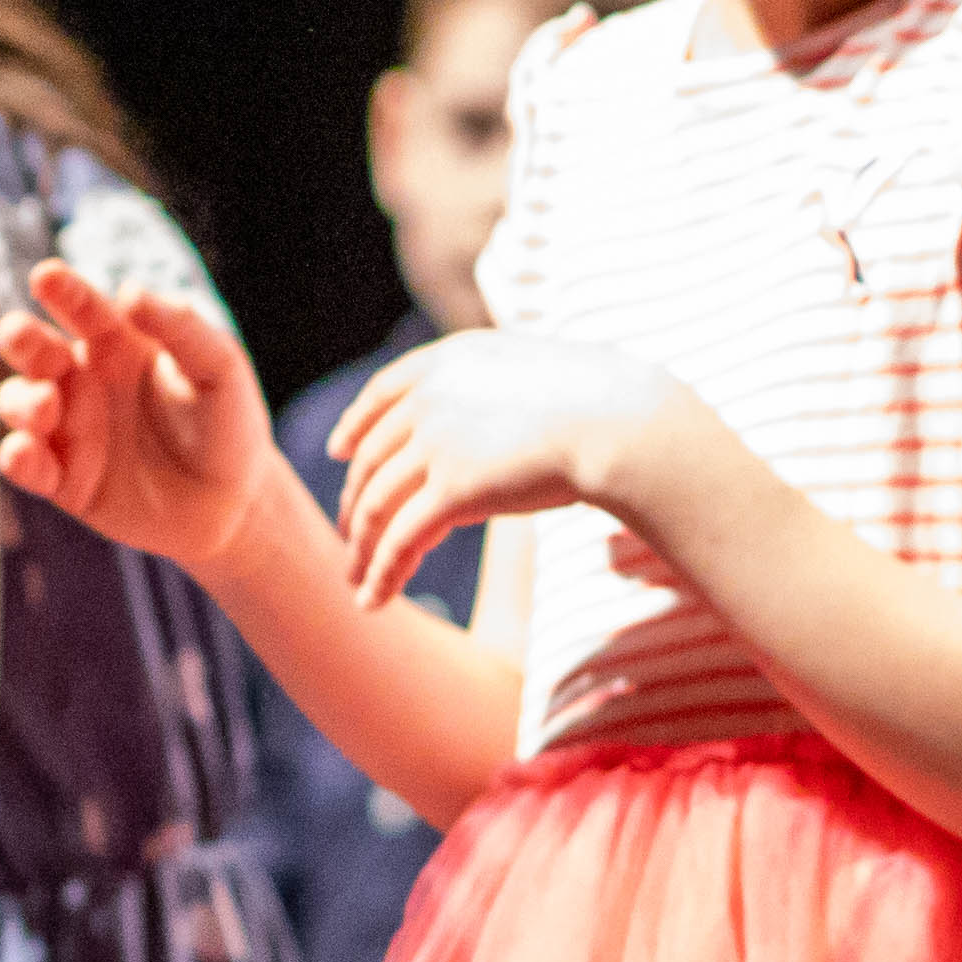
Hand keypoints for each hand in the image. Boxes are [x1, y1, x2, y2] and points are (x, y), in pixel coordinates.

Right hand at [0, 263, 288, 567]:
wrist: (235, 504)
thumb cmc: (227, 424)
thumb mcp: (218, 369)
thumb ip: (182, 328)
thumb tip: (128, 293)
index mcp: (116, 342)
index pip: (81, 306)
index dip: (61, 289)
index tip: (47, 277)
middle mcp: (82, 379)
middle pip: (31, 347)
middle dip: (18, 337)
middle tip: (22, 335)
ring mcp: (68, 428)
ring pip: (17, 403)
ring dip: (21, 400)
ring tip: (47, 405)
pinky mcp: (63, 480)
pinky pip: (25, 465)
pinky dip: (16, 457)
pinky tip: (24, 452)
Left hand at [326, 331, 684, 605]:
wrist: (623, 422)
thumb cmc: (605, 402)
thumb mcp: (539, 371)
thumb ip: (504, 387)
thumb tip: (512, 410)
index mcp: (451, 360)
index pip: (382, 392)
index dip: (354, 425)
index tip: (338, 451)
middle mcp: (431, 397)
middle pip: (371, 456)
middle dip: (354, 499)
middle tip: (349, 531)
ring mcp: (437, 442)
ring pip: (376, 504)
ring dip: (360, 547)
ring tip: (355, 579)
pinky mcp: (452, 489)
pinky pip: (400, 541)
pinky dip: (380, 574)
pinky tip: (373, 600)